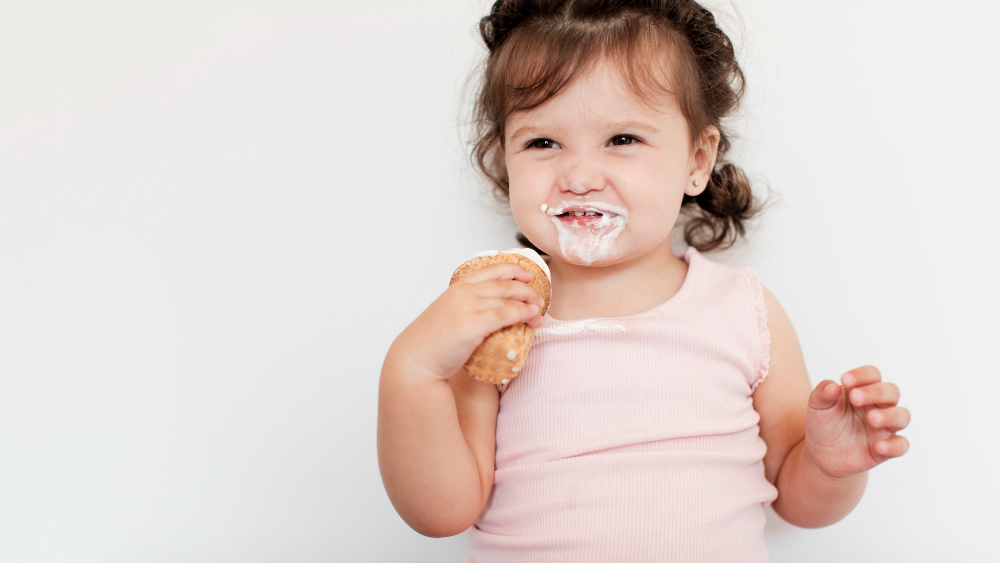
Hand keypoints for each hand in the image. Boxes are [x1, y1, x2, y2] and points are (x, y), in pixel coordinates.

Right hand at [388, 262, 545, 381]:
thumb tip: (488, 313)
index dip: (513, 269)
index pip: (490, 269)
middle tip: (540, 298)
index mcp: (458, 288)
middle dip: (526, 289)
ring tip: (539, 311)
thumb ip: (466, 309)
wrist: (415, 360)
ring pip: (508, 297)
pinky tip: (532, 317)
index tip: (527, 274)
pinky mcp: (473, 324)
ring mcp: (468, 307)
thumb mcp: (448, 316)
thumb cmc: (431, 343)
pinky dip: (523, 313)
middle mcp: (464, 293)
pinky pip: (505, 314)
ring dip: (529, 302)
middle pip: (504, 282)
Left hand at [804, 365, 910, 479]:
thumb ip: (823, 392)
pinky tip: (878, 446)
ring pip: (902, 416)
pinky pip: (901, 446)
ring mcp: (884, 427)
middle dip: (875, 392)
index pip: (872, 375)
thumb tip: (833, 386)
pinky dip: (893, 445)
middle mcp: (879, 406)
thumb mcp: (817, 405)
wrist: (821, 453)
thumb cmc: (824, 422)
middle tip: (855, 398)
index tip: (844, 380)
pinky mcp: (886, 449)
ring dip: (889, 416)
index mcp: (863, 389)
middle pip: (891, 391)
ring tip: (871, 419)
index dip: (862, 375)